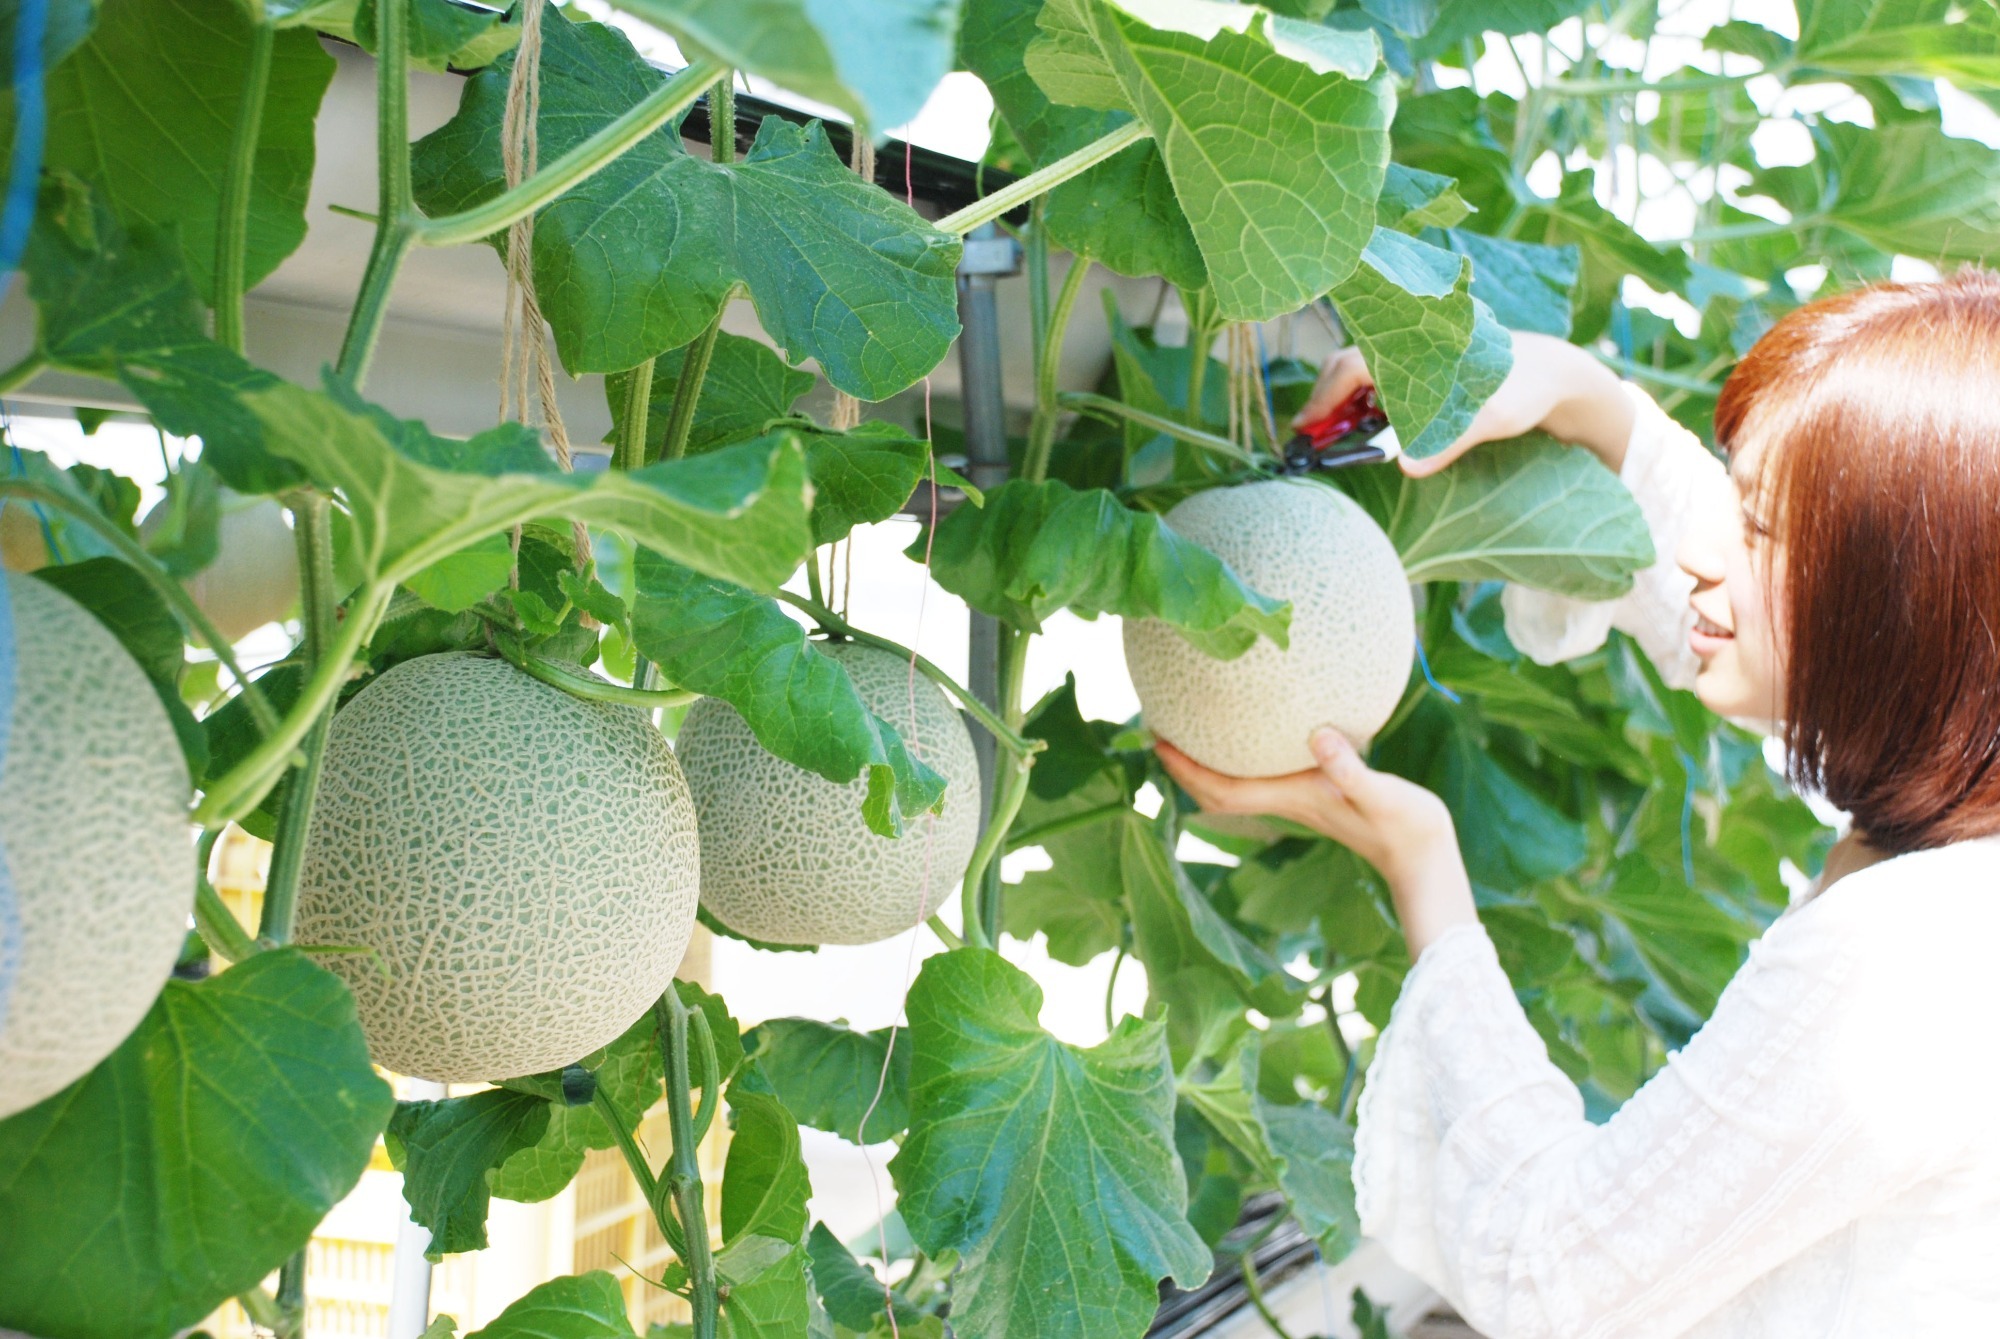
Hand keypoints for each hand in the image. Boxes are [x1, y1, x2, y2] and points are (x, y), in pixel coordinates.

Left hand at [1157, 729, 1478, 956]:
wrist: (1425, 859)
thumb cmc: (1407, 828)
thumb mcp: (1382, 794)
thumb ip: (1351, 768)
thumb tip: (1318, 736)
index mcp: (1294, 798)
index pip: (1224, 789)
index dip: (1188, 768)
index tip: (1158, 741)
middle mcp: (1289, 801)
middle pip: (1219, 791)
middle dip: (1184, 765)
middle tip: (1157, 729)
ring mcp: (1301, 800)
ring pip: (1238, 785)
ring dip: (1208, 763)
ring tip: (1190, 730)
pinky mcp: (1317, 795)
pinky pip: (1264, 776)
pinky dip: (1243, 759)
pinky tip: (1249, 735)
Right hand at [1293, 332, 1634, 476]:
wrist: (1554, 372)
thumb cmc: (1524, 390)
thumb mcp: (1489, 418)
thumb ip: (1447, 442)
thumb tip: (1407, 468)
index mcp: (1419, 345)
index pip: (1353, 366)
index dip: (1325, 397)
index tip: (1307, 428)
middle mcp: (1411, 339)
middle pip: (1348, 364)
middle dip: (1327, 400)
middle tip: (1313, 437)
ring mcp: (1415, 349)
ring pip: (1361, 369)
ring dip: (1345, 400)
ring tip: (1337, 434)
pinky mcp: (1422, 361)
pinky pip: (1380, 374)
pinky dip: (1366, 398)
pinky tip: (1371, 423)